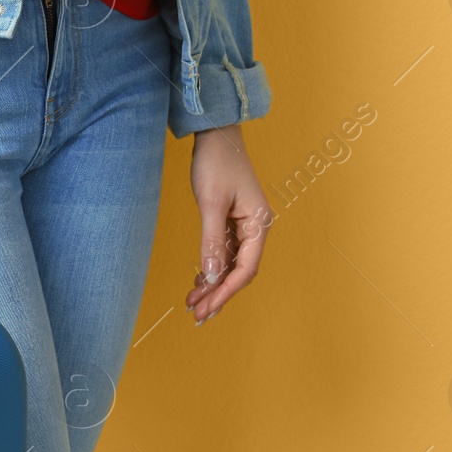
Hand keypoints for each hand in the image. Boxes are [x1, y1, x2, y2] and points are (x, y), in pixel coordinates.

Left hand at [185, 124, 271, 324]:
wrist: (215, 135)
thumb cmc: (216, 164)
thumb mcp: (211, 203)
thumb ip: (212, 242)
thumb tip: (212, 277)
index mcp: (259, 224)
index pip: (246, 269)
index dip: (226, 292)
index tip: (207, 309)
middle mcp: (256, 227)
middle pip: (240, 271)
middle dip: (219, 295)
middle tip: (196, 315)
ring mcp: (245, 225)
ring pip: (231, 264)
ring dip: (213, 285)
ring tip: (192, 304)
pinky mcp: (232, 221)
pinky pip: (225, 252)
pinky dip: (211, 268)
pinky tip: (197, 282)